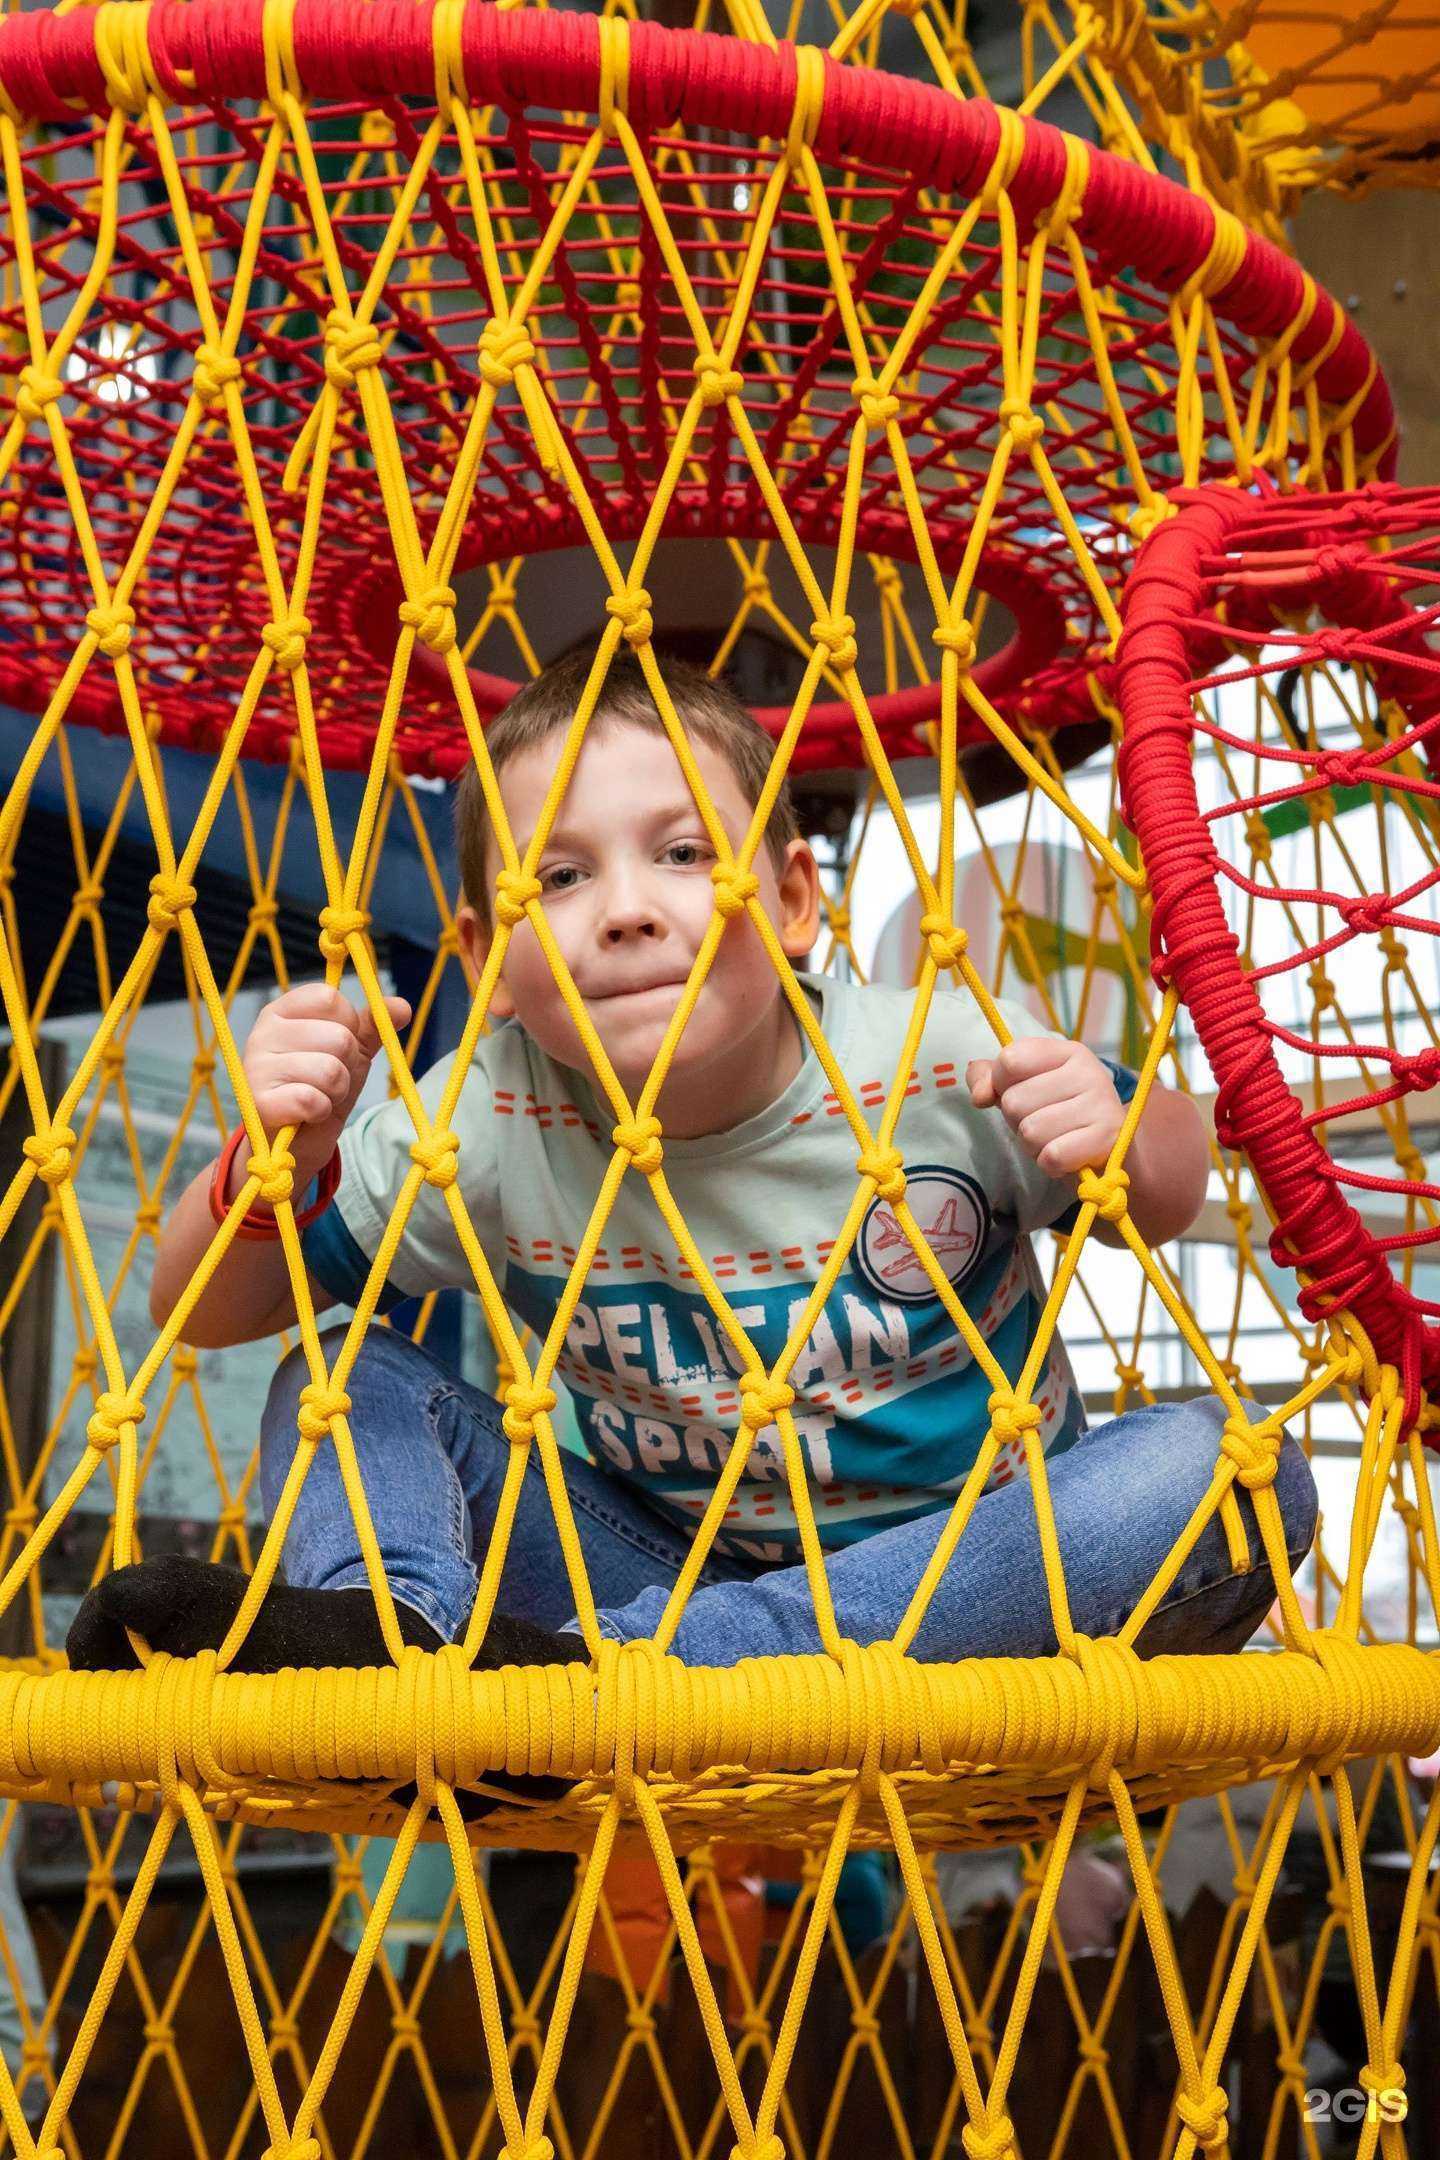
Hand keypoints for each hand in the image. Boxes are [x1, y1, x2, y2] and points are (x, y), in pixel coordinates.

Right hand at [236, 982, 411, 1193]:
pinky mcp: (258, 1102)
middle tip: (326, 1081)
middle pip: (338, 1037)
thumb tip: (402, 1006)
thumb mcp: (351, 1051)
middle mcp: (262, 1033)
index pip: (330, 999)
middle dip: (346, 1066)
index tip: (334, 1046)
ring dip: (336, 1091)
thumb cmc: (320, 1087)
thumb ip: (373, 1025)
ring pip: (330, 1070)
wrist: (296, 1142)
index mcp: (281, 1012)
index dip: (349, 1026)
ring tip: (318, 1097)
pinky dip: (321, 1111)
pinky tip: (307, 1114)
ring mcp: (256, 1067)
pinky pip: (313, 1099)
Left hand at [966, 1036, 1122, 1177]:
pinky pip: (1052, 1156)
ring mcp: (1101, 1104)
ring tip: (1056, 1139)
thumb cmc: (1059, 1113)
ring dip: (1034, 1146)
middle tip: (1045, 1122)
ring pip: (1030, 1131)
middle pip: (1014, 1101)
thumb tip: (980, 1096)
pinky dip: (1051, 1164)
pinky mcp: (1107, 1138)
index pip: (1009, 1060)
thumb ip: (989, 1078)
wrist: (1108, 1151)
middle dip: (1019, 1121)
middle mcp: (1088, 1071)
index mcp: (1067, 1051)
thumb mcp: (1024, 1086)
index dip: (1000, 1083)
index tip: (1019, 1091)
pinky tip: (1067, 1155)